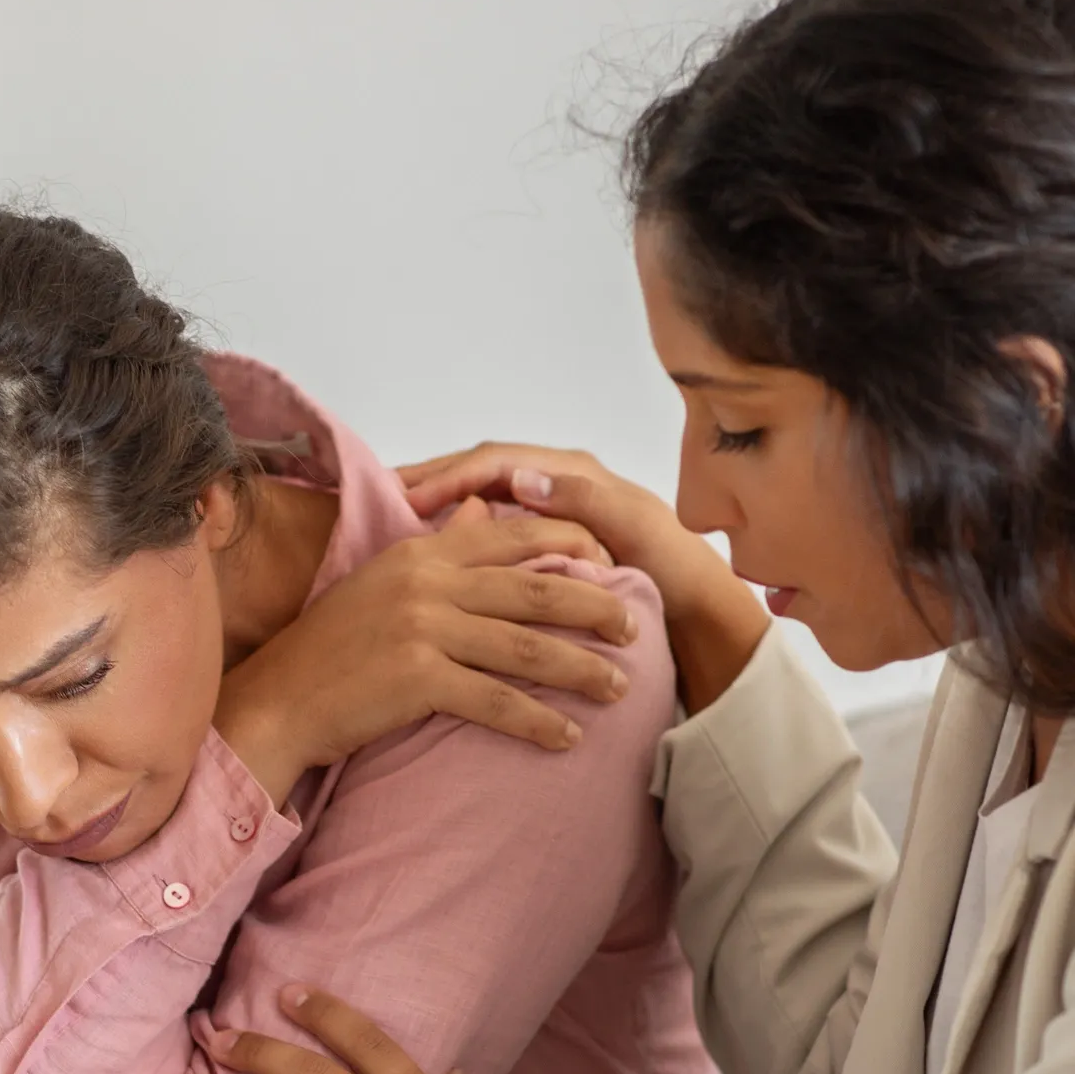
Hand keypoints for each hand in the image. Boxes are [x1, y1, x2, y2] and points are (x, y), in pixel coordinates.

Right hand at [213, 499, 639, 801]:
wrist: (279, 701)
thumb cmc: (332, 648)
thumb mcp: (382, 580)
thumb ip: (437, 547)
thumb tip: (482, 512)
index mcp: (422, 551)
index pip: (512, 537)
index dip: (570, 550)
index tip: (610, 568)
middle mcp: (427, 581)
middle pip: (534, 591)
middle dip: (594, 610)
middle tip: (635, 629)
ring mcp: (423, 628)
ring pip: (526, 647)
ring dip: (581, 670)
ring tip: (619, 688)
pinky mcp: (418, 678)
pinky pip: (496, 700)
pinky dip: (538, 721)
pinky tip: (567, 738)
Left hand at [401, 445, 768, 712]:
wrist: (693, 610)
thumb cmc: (619, 598)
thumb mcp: (548, 576)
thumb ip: (506, 552)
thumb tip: (451, 533)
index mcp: (541, 486)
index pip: (471, 475)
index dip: (427, 481)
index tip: (381, 497)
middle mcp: (563, 474)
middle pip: (484, 463)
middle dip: (438, 472)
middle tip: (389, 487)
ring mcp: (591, 484)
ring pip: (520, 464)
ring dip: (474, 471)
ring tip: (429, 487)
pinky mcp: (620, 502)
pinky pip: (575, 485)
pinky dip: (542, 481)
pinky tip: (511, 485)